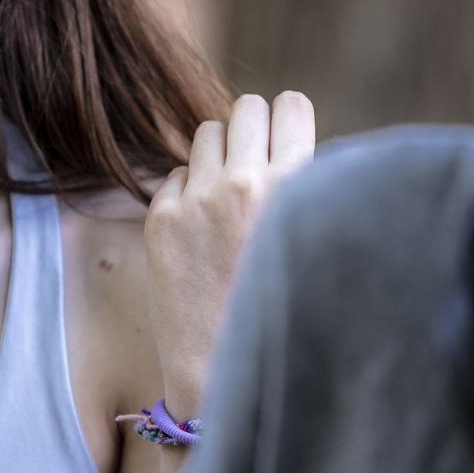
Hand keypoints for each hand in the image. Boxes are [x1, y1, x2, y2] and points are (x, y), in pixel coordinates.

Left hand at [145, 92, 315, 422]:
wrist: (225, 367)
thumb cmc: (282, 307)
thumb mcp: (312, 241)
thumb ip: (303, 187)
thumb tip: (287, 142)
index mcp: (294, 186)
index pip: (291, 105)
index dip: (288, 122)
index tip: (286, 143)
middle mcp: (242, 184)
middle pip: (246, 108)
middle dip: (251, 130)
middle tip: (254, 166)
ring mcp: (196, 200)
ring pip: (205, 133)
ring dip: (217, 155)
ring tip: (227, 196)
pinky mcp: (161, 218)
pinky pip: (175, 174)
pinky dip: (186, 191)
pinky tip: (199, 230)